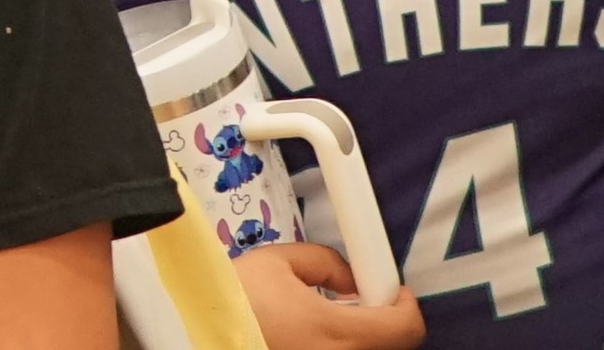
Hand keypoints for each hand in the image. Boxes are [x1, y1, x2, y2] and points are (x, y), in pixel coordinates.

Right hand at [235, 235, 423, 349]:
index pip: (405, 327)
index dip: (404, 302)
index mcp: (338, 332)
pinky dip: (338, 343)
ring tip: (325, 317)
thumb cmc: (235, 301)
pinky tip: (310, 333)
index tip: (389, 287)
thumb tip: (347, 277)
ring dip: (360, 332)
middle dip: (381, 317)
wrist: (199, 332)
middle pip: (391, 344)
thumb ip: (324, 262)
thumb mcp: (277, 262)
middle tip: (356, 299)